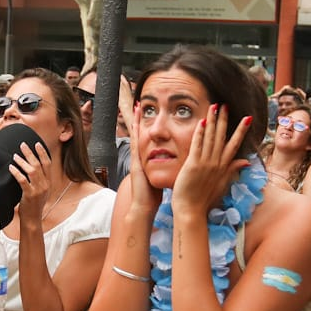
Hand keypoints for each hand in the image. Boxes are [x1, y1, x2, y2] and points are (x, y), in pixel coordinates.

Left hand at [9, 141, 52, 223]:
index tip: (37, 144)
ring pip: (32, 171)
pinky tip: (11, 167)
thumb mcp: (41, 191)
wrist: (33, 219)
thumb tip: (31, 166)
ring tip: (15, 156)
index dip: (43, 153)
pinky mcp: (30, 195)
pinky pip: (23, 180)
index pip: (48, 164)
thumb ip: (39, 180)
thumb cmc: (34, 205)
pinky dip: (17, 172)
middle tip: (23, 145)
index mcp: (49, 182)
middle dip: (30, 153)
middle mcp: (45, 185)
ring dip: (22, 161)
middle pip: (39, 164)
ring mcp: (38, 190)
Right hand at [127, 102, 160, 216]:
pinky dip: (135, 132)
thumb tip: (176, 164)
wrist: (143, 206)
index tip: (152, 114)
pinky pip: (136, 143)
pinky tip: (136, 122)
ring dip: (136, 121)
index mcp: (147, 160)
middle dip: (140, 119)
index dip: (149, 127)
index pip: (149, 140)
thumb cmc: (153, 195)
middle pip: (141, 134)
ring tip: (137, 106)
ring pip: (137, 135)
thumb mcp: (160, 178)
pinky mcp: (135, 162)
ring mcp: (136, 158)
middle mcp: (140, 157)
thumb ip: (165, 170)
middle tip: (140, 103)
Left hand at [171, 105, 250, 212]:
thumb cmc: (204, 199)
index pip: (235, 144)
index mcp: (224, 167)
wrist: (192, 210)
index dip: (241, 130)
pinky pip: (198, 145)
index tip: (247, 118)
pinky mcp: (194, 165)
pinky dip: (200, 133)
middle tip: (226, 105)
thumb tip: (246, 161)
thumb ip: (233, 169)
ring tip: (215, 106)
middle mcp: (217, 163)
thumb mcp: (222, 184)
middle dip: (224, 120)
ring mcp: (206, 163)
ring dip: (213, 121)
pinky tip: (202, 121)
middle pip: (223, 137)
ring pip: (211, 138)